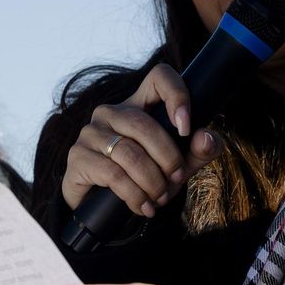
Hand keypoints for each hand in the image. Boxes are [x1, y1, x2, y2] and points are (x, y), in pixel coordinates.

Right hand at [62, 63, 222, 212]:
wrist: (103, 207)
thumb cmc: (143, 179)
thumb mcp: (177, 166)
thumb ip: (197, 152)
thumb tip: (206, 138)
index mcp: (139, 104)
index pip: (159, 77)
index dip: (176, 94)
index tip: (186, 128)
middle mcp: (111, 112)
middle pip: (144, 124)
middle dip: (168, 157)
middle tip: (177, 179)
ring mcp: (91, 132)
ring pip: (129, 153)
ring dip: (152, 181)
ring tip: (160, 198)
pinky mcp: (78, 157)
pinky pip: (112, 174)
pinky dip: (135, 195)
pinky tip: (144, 207)